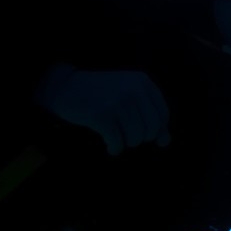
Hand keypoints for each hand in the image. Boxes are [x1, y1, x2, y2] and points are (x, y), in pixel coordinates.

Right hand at [37, 66, 170, 154]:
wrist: (65, 87)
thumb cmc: (100, 93)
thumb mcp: (128, 94)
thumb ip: (150, 115)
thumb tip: (166, 141)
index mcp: (143, 82)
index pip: (163, 115)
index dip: (156, 130)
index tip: (144, 132)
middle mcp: (133, 90)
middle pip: (151, 130)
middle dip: (139, 137)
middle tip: (125, 133)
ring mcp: (117, 102)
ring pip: (135, 138)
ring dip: (126, 142)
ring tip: (116, 135)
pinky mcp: (101, 115)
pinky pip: (117, 143)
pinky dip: (114, 148)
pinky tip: (109, 144)